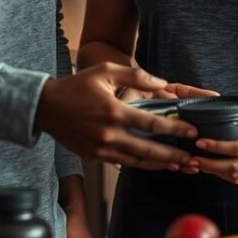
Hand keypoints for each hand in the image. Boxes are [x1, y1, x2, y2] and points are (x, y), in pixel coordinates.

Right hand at [35, 64, 199, 169]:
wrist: (45, 107)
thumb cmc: (77, 85)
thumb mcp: (106, 71)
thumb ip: (136, 76)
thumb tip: (162, 84)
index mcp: (114, 111)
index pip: (153, 124)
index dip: (176, 129)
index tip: (192, 131)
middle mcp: (109, 134)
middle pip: (149, 150)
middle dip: (173, 155)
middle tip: (192, 158)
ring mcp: (101, 149)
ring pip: (137, 162)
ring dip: (160, 165)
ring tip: (179, 166)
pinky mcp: (94, 157)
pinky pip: (122, 163)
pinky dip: (140, 165)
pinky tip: (154, 165)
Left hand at [188, 101, 237, 184]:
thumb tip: (230, 119)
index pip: (237, 149)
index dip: (217, 148)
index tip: (201, 142)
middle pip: (233, 168)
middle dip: (210, 165)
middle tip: (191, 158)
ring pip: (236, 176)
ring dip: (215, 172)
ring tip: (198, 164)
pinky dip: (226, 175)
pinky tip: (214, 168)